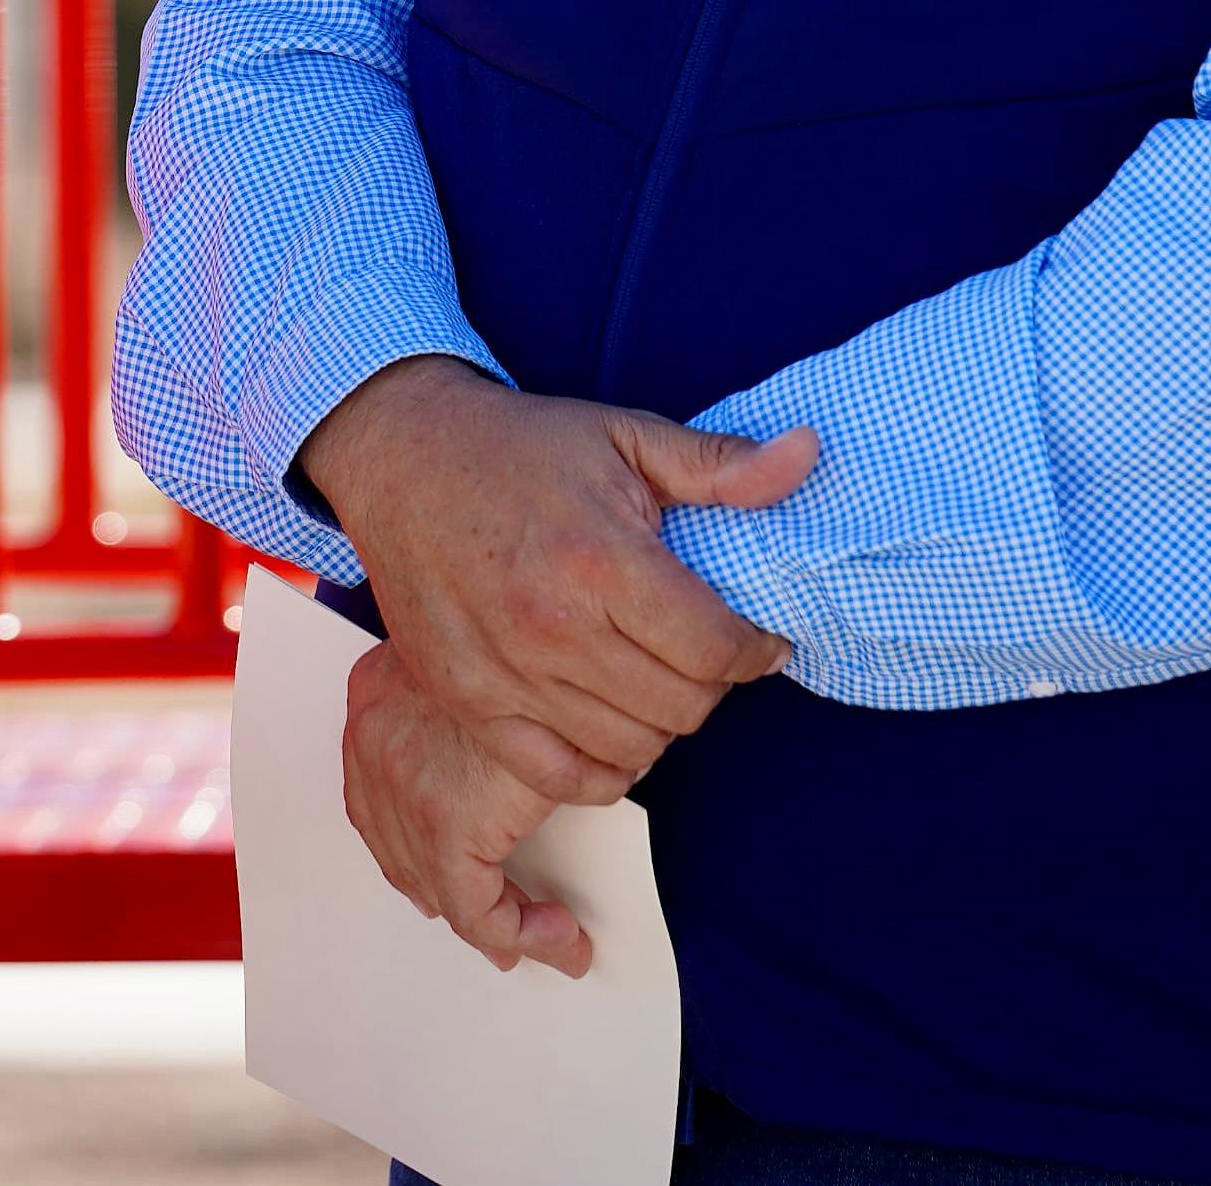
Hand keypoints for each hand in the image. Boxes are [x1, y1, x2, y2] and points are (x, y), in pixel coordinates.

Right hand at [298, 358, 814, 801]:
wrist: (402, 456)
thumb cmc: (519, 446)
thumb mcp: (624, 434)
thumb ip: (719, 465)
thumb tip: (807, 455)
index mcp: (597, 558)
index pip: (715, 648)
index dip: (755, 649)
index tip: (756, 637)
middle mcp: (550, 626)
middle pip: (682, 707)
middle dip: (712, 684)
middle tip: (704, 653)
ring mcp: (504, 673)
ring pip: (631, 748)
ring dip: (662, 722)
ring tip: (657, 678)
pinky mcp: (468, 701)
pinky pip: (561, 776)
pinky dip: (603, 766)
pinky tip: (613, 723)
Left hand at [342, 640, 586, 975]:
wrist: (551, 622)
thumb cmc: (527, 626)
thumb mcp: (483, 654)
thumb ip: (471, 697)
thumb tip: (490, 747)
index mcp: (373, 696)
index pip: (377, 792)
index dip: (413, 843)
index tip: (457, 871)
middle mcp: (372, 741)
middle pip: (398, 844)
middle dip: (445, 889)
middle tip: (503, 917)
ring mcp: (402, 786)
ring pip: (440, 885)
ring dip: (497, 921)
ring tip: (546, 932)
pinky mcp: (449, 825)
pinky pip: (480, 912)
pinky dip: (521, 934)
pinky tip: (564, 935)